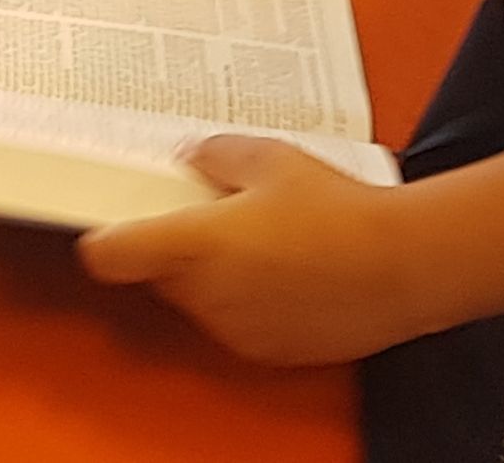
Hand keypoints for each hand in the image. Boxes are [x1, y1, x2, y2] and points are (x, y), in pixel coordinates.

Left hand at [81, 138, 431, 363]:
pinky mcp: (268, 350)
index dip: (101, 239)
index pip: (111, 256)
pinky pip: (232, 321)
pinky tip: (279, 269)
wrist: (402, 267)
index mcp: (195, 244)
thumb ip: (214, 153)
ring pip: (193, 297)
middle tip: (204, 212)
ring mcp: (238, 328)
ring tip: (254, 237)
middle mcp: (207, 293)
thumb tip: (189, 158)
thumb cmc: (336, 209)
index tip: (103, 223)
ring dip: (205, 273)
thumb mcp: (267, 157)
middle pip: (155, 273)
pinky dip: (240, 299)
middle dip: (169, 246)